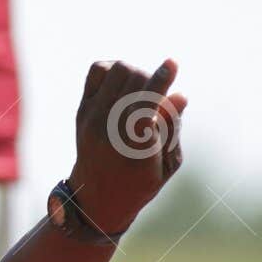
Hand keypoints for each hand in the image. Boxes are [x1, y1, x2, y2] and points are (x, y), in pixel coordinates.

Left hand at [68, 58, 186, 234]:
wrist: (96, 198)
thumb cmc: (141, 181)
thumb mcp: (167, 164)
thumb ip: (173, 129)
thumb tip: (179, 95)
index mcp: (133, 148)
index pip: (144, 105)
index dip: (160, 81)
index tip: (172, 63)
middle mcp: (108, 131)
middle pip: (135, 80)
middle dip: (153, 80)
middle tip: (156, 98)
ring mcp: (91, 119)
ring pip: (118, 70)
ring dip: (136, 73)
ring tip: (141, 91)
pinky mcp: (83, 111)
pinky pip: (98, 70)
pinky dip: (114, 69)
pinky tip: (124, 84)